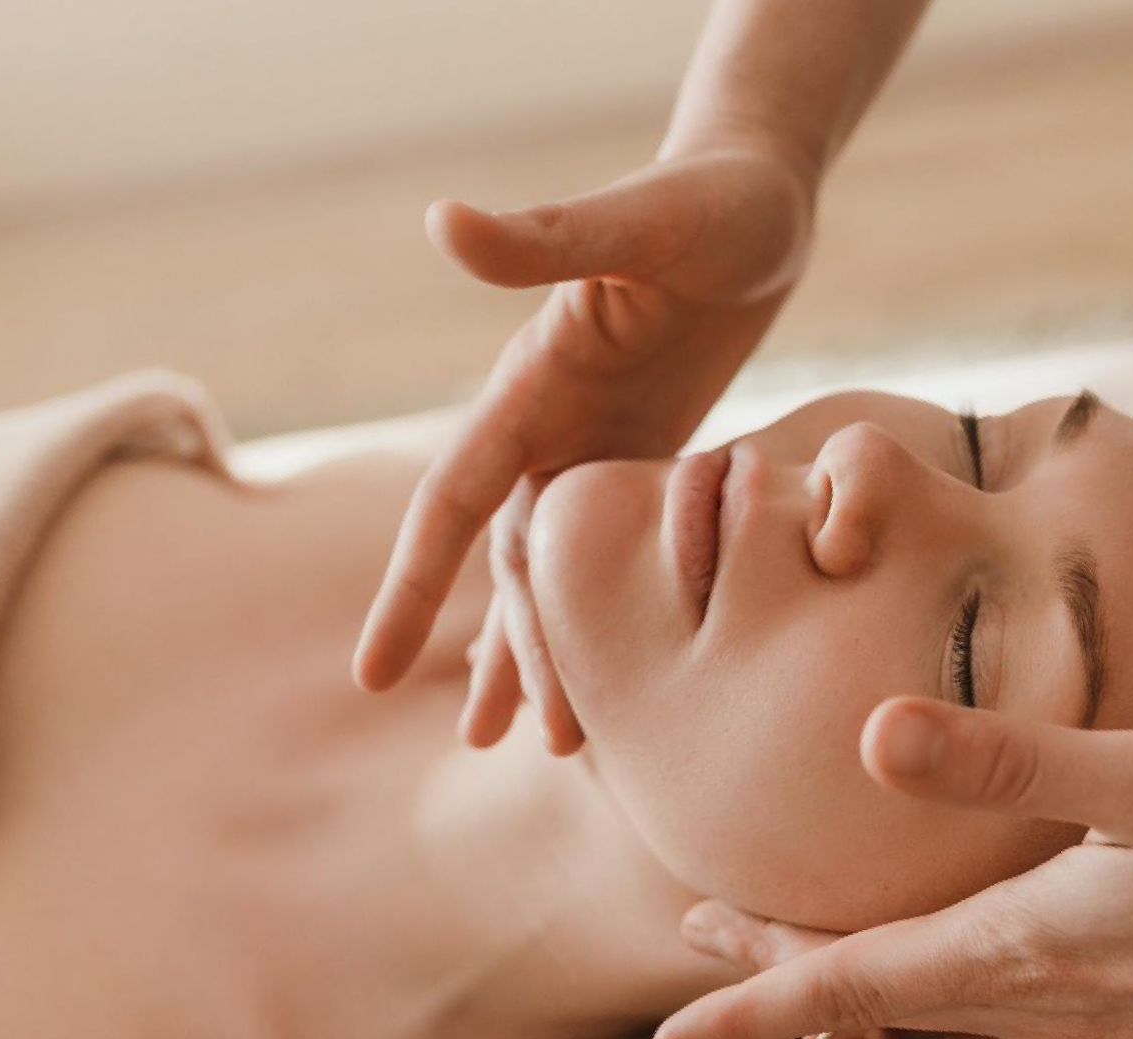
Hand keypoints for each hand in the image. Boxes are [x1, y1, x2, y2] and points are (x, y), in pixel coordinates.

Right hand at [352, 143, 814, 751]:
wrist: (759, 196)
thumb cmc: (707, 201)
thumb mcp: (638, 223)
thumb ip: (545, 237)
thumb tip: (442, 221)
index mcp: (533, 386)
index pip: (453, 502)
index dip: (413, 588)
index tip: (373, 675)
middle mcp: (552, 425)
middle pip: (515, 561)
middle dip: (511, 650)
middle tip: (503, 747)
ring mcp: (601, 444)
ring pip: (563, 571)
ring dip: (549, 648)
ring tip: (542, 744)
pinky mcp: (653, 451)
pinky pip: (624, 554)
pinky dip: (616, 613)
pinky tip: (625, 672)